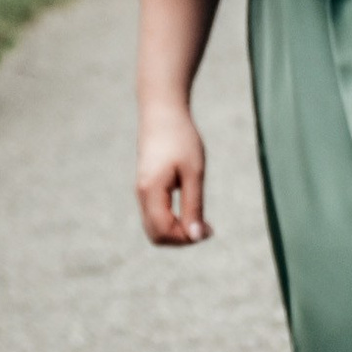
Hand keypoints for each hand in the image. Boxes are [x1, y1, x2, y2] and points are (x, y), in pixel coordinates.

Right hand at [135, 103, 209, 245]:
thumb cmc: (181, 139)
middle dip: (181, 239)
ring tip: (200, 220)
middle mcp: (142, 195)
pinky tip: (190, 210)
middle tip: (206, 227)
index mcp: (151, 191)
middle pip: (156, 236)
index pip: (163, 232)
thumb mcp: (194, 173)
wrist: (163, 112)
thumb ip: (194, 206)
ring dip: (178, 230)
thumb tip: (196, 237)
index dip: (186, 239)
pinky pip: (156, 216)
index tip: (209, 229)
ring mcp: (142, 192)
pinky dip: (173, 221)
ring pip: (155, 228)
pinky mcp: (147, 187)